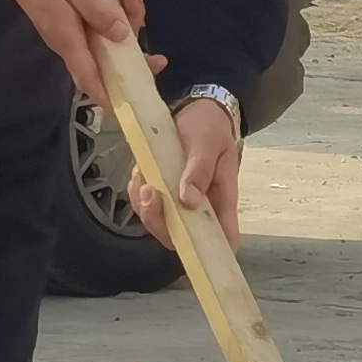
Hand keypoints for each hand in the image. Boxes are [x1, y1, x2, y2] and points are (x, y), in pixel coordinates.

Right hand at [0, 0, 133, 99]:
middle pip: (107, 60)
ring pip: (109, 35)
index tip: (133, 110)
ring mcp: (73, 27)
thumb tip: (123, 36)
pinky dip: (115, 2)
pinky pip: (101, 17)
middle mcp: (71, 39)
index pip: (90, 79)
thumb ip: (97, 10)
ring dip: (127, 15)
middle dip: (136, 58)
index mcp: (68, 37)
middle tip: (161, 57)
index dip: (110, 98)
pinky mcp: (75, 13)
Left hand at [133, 94, 241, 245]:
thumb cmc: (210, 127)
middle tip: (152, 193)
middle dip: (160, 222)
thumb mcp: (208, 143)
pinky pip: (145, 205)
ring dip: (146, 207)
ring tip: (145, 178)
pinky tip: (142, 174)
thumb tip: (189, 202)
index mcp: (222, 200)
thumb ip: (200, 171)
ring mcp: (180, 203)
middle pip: (182, 238)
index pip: (223, 239)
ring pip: (160, 224)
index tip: (188, 246)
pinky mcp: (163, 194)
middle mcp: (201, 208)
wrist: (198, 109)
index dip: (209, 252)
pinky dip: (138, 193)